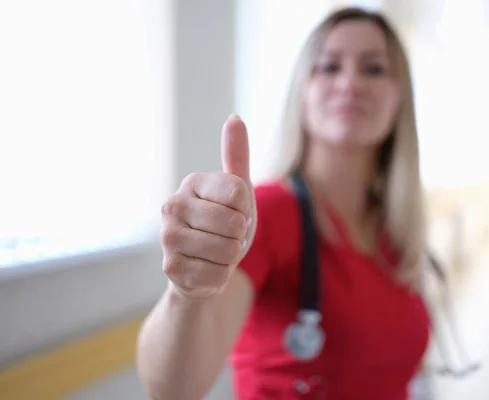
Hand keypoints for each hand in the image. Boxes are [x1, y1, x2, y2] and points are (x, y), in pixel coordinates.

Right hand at [160, 115, 256, 298]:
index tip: (235, 213)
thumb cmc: (223, 226)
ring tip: (216, 253)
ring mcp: (168, 237)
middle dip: (239, 236)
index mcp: (192, 183)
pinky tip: (206, 270)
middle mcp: (172, 205)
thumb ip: (236, 156)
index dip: (246, 209)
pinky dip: (220, 276)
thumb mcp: (236, 192)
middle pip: (235, 223)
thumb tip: (235, 118)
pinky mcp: (170, 268)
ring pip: (228, 250)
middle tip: (225, 237)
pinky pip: (218, 274)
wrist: (202, 267)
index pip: (239, 192)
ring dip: (230, 257)